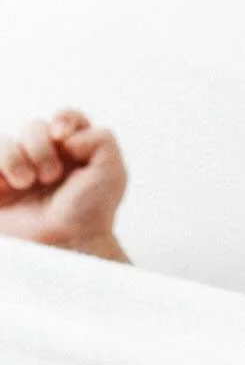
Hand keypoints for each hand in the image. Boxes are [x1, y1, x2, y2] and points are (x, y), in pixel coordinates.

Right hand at [0, 110, 127, 251]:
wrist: (64, 245)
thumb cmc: (89, 213)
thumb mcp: (112, 173)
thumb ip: (100, 139)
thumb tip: (64, 135)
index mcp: (74, 153)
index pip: (65, 119)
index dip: (64, 120)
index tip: (64, 137)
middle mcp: (45, 159)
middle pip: (34, 126)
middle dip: (41, 146)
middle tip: (51, 176)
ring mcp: (17, 172)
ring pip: (5, 141)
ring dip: (15, 157)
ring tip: (26, 183)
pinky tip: (7, 185)